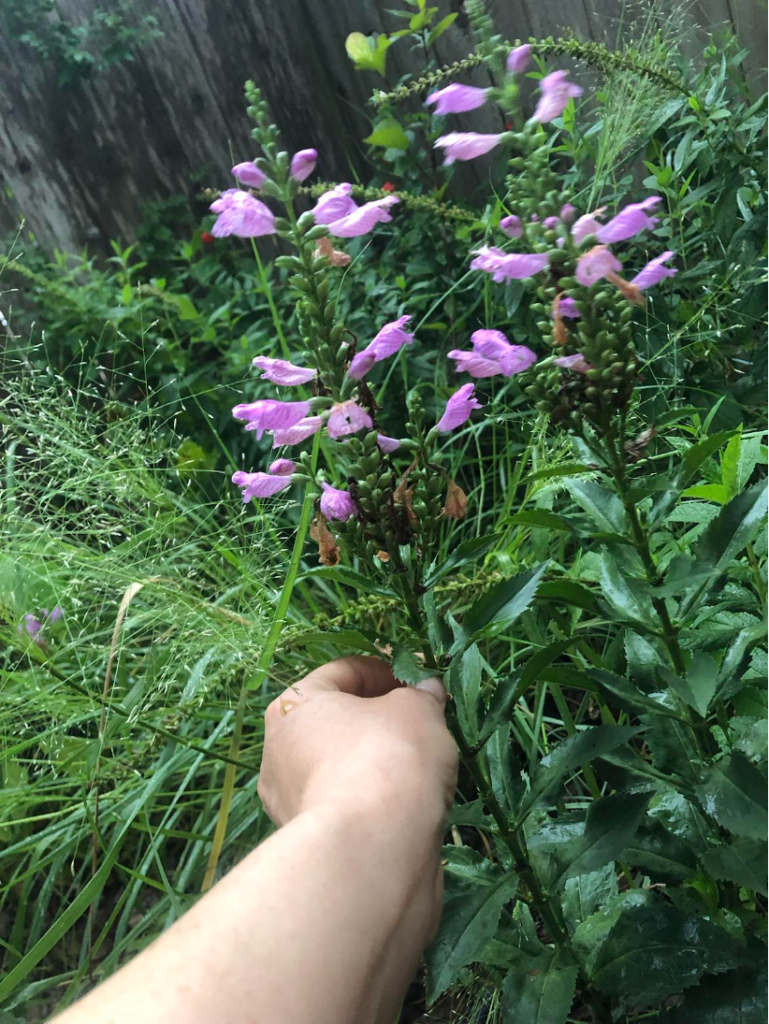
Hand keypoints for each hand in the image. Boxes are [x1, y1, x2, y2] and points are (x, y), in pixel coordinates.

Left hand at [258, 656, 457, 829]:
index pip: (344, 671)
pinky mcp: (310, 840)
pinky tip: (406, 801)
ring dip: (376, 759)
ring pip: (342, 765)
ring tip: (420, 763)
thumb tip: (427, 691)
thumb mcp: (417, 710)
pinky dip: (373, 797)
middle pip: (338, 720)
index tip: (421, 680)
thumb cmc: (388, 757)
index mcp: (293, 705)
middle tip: (423, 719)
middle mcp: (278, 750)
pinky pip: (347, 802)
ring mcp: (289, 800)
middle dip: (381, 717)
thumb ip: (422, 695)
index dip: (388, 669)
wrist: (373, 849)